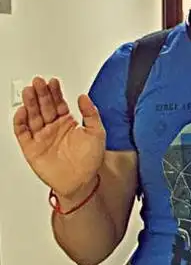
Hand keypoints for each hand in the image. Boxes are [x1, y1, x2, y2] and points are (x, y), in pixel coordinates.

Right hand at [13, 77, 105, 199]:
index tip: (53, 81)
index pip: (58, 102)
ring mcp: (42, 137)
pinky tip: (22, 112)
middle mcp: (53, 128)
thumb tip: (84, 97)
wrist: (81, 183)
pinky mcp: (32, 148)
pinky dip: (20, 122)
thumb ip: (91, 114)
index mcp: (67, 122)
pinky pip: (22, 133)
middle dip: (41, 93)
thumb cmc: (90, 161)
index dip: (55, 92)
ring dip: (30, 103)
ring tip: (29, 91)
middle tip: (38, 82)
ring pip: (32, 116)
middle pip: (43, 106)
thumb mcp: (97, 133)